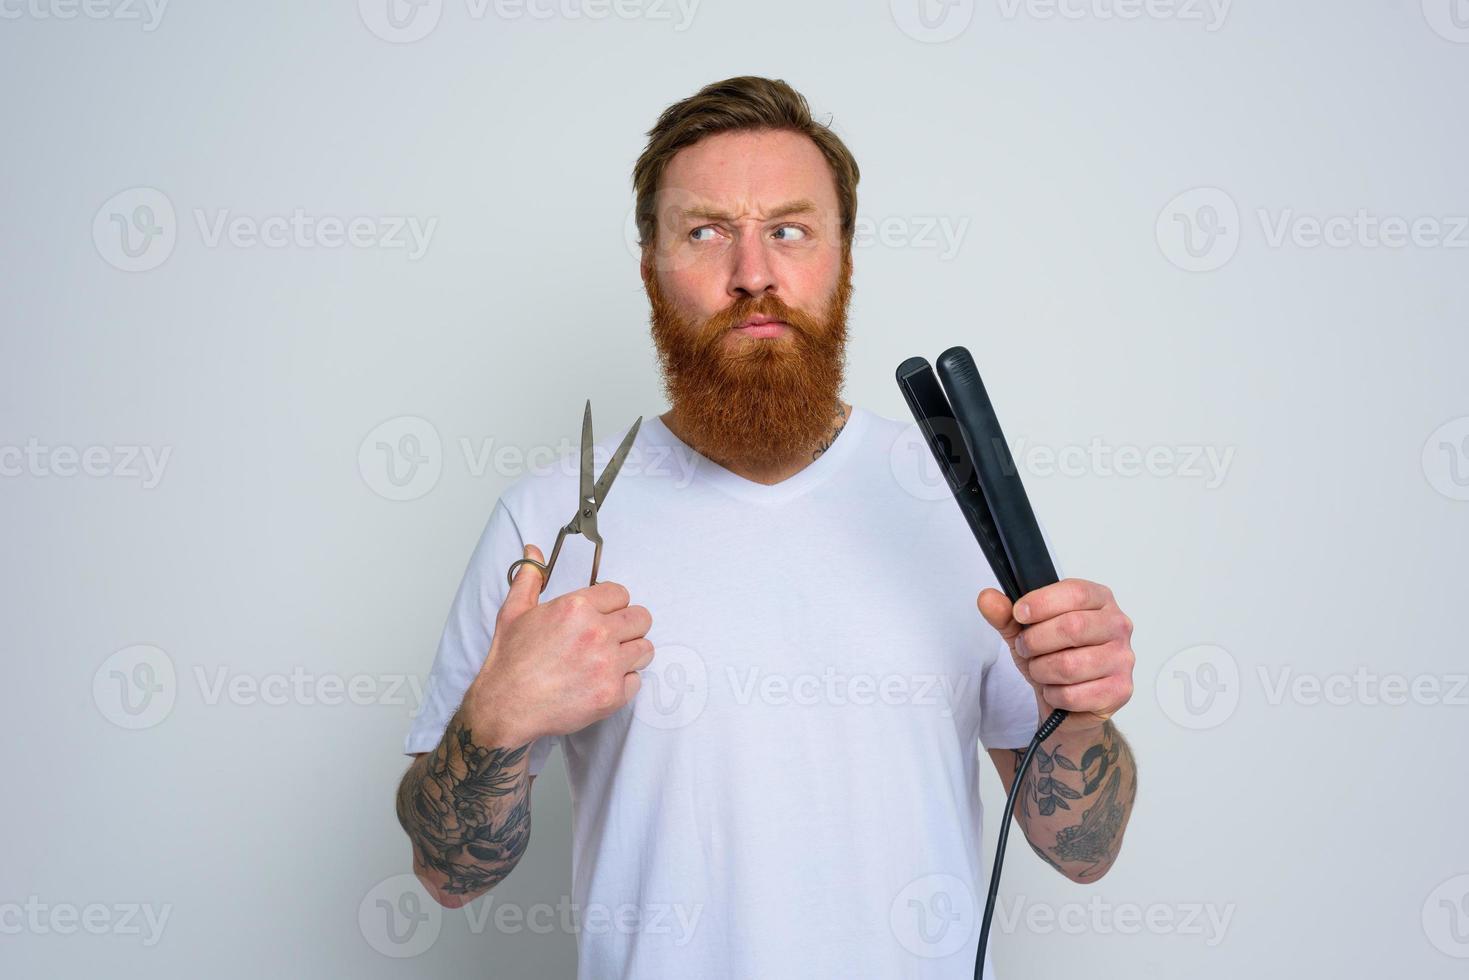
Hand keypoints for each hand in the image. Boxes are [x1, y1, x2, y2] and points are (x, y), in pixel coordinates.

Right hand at [462, 544, 654, 746]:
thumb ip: (530, 578)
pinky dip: (623, 682)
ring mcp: (608, 665)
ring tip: (608, 659)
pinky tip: (601, 682)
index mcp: (576, 608)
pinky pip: (637, 680)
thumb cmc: (509, 662)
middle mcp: (597, 633)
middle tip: (609, 637)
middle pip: (641, 618)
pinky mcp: (612, 694)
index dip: (612, 603)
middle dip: (628, 625)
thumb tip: (534, 552)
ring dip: (630, 653)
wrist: (506, 707)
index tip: (603, 613)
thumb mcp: (514, 612)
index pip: (621, 593)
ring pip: (645, 649)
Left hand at [977, 578, 1134, 731]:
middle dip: (1035, 641)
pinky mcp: (1120, 690)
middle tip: (1025, 648)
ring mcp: (1123, 659)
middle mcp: (1118, 626)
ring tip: (1040, 670)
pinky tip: (1055, 690)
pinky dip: (1053, 695)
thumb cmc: (1054, 657)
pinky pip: (1074, 694)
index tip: (1019, 613)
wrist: (1070, 702)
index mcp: (1100, 600)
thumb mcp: (1026, 631)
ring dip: (1042, 670)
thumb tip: (987, 598)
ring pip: (1069, 665)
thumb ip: (1006, 613)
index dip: (1041, 603)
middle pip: (1072, 627)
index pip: (1075, 592)